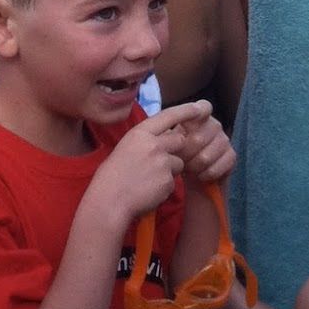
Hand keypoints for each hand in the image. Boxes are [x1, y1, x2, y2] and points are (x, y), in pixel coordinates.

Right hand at [88, 102, 206, 227]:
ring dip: (169, 170)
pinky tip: (148, 190)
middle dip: (175, 149)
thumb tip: (165, 139)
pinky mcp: (168, 182)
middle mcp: (154, 145)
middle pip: (180, 140)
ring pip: (178, 163)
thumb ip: (146, 141)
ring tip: (148, 179)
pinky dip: (164, 187)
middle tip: (159, 160)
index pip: (168, 116)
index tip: (199, 107)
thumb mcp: (126, 147)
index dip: (185, 110)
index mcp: (140, 133)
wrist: (109, 201)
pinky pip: (173, 182)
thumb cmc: (112, 175)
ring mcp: (163, 163)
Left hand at [174, 103, 236, 185]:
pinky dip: (206, 175)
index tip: (185, 125)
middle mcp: (214, 125)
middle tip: (178, 161)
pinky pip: (216, 168)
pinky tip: (201, 175)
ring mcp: (224, 139)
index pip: (203, 107)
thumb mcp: (167, 142)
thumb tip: (165, 135)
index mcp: (198, 116)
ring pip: (206, 157)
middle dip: (184, 155)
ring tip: (189, 169)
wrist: (191, 176)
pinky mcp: (231, 155)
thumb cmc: (176, 154)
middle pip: (198, 139)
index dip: (196, 112)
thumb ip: (167, 135)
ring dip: (194, 167)